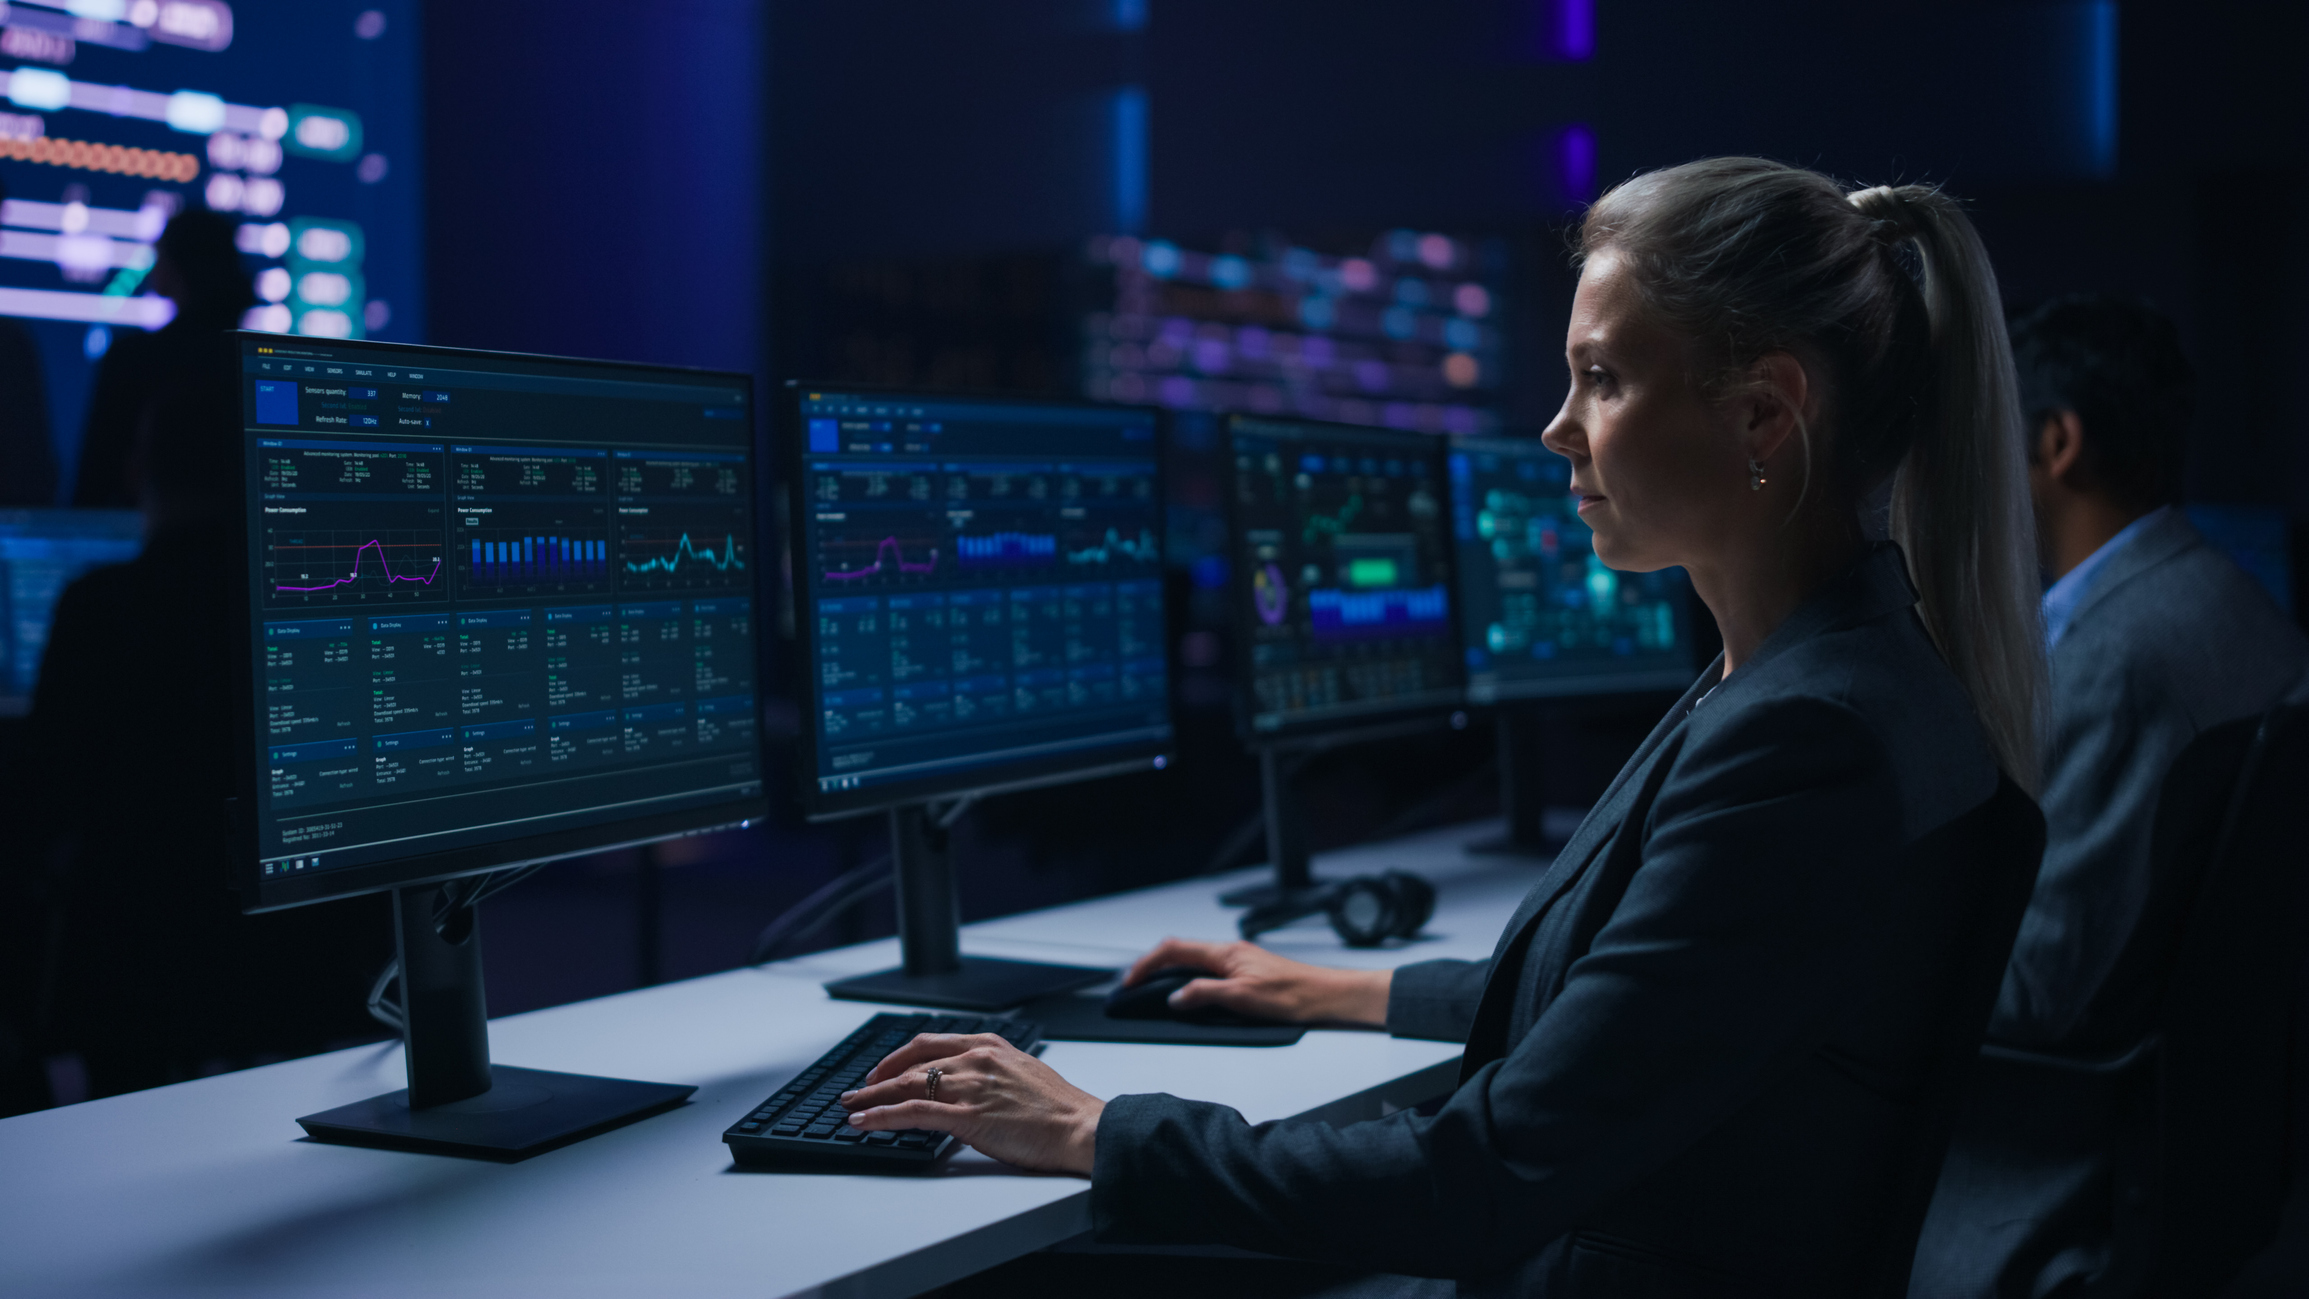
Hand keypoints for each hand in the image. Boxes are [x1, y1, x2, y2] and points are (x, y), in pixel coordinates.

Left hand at [840, 1034, 1102, 1175]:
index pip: (929, 1044)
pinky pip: (914, 1112)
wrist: (1080, 1126)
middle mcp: (975, 1060)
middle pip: (911, 1065)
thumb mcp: (1022, 1072)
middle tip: (856, 1090)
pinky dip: (883, 1116)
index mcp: (988, 1046)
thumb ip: (990, 1073)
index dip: (898, 1057)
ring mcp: (970, 1087)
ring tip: (851, 1108)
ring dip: (872, 1098)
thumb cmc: (1059, 1107)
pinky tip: (864, 1122)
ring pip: (907, 1086)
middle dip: (877, 1078)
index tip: (882, 1070)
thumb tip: (967, 1086)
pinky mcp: (968, 1117)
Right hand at [1123, 937, 1391, 1026]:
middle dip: (1153, 968)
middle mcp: (1229, 953)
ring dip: (1171, 976)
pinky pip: (1209, 975)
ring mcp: (1238, 964)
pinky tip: (1191, 1000)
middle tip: (1134, 989)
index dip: (1146, 965)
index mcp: (1224, 953)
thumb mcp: (1243, 998)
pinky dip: (1190, 984)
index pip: (1173, 950)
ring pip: (1194, 964)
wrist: (1327, 998)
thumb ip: (1205, 994)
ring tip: (1155, 996)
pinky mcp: (1247, 976)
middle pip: (1180, 953)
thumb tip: (1175, 998)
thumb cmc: (1294, 995)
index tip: (1129, 983)